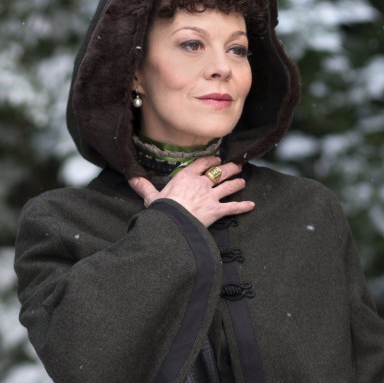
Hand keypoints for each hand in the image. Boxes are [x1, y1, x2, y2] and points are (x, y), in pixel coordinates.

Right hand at [128, 156, 254, 227]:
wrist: (171, 223)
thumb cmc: (161, 209)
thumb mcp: (151, 196)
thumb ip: (144, 186)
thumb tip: (131, 177)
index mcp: (186, 177)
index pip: (202, 164)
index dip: (210, 161)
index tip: (216, 159)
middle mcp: (201, 183)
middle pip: (220, 172)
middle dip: (230, 168)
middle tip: (237, 166)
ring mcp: (211, 196)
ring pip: (229, 186)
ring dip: (238, 183)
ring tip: (243, 181)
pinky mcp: (217, 210)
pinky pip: (233, 207)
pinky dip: (243, 206)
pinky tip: (252, 205)